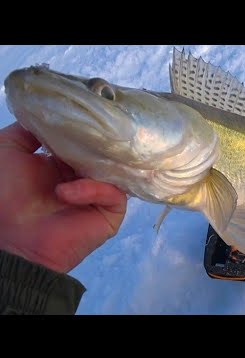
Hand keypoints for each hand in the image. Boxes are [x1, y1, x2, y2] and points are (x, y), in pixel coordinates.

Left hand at [0, 122, 126, 272]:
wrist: (11, 239)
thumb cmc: (5, 195)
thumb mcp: (7, 149)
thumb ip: (28, 130)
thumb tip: (50, 111)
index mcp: (63, 164)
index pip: (85, 141)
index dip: (86, 128)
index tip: (91, 113)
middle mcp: (84, 177)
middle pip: (103, 153)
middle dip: (98, 143)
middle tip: (95, 132)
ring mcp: (100, 195)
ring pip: (114, 170)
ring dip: (96, 165)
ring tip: (78, 163)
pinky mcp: (110, 213)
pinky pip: (114, 194)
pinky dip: (93, 189)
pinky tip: (67, 193)